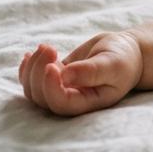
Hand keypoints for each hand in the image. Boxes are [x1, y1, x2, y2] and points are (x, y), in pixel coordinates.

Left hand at [18, 31, 143, 115]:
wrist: (125, 52)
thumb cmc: (124, 59)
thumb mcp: (112, 64)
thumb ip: (91, 71)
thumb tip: (64, 75)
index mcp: (88, 102)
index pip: (61, 104)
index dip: (51, 88)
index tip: (51, 66)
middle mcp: (73, 101)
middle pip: (42, 98)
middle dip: (39, 72)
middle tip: (50, 48)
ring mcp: (62, 91)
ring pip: (33, 89)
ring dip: (33, 67)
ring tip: (46, 47)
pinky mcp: (55, 80)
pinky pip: (32, 80)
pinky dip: (27, 68)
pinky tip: (31, 54)